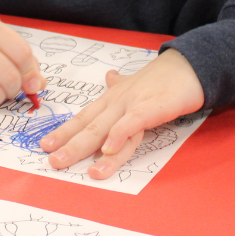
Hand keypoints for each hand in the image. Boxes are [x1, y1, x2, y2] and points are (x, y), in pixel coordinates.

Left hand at [39, 49, 203, 179]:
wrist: (189, 65)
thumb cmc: (162, 78)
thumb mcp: (136, 82)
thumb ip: (120, 84)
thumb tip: (109, 76)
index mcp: (112, 99)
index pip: (84, 118)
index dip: (64, 132)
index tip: (45, 145)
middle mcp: (118, 102)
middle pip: (91, 127)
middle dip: (71, 145)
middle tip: (53, 161)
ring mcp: (134, 103)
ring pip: (109, 130)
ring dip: (93, 150)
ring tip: (83, 170)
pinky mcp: (153, 107)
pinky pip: (133, 122)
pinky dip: (120, 135)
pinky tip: (109, 149)